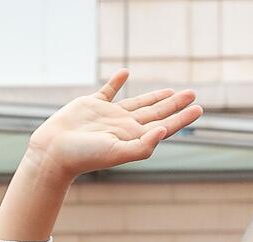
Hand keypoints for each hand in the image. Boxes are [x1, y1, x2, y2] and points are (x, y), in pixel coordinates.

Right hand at [23, 70, 201, 181]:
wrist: (53, 152)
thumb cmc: (84, 156)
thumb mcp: (117, 153)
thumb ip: (143, 146)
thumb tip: (164, 131)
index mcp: (132, 137)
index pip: (163, 125)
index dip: (182, 118)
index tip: (199, 108)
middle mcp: (123, 126)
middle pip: (156, 113)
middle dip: (175, 104)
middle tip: (193, 94)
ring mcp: (108, 115)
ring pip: (137, 102)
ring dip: (154, 96)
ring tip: (170, 90)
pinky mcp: (91, 105)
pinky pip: (108, 90)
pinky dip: (116, 82)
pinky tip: (124, 74)